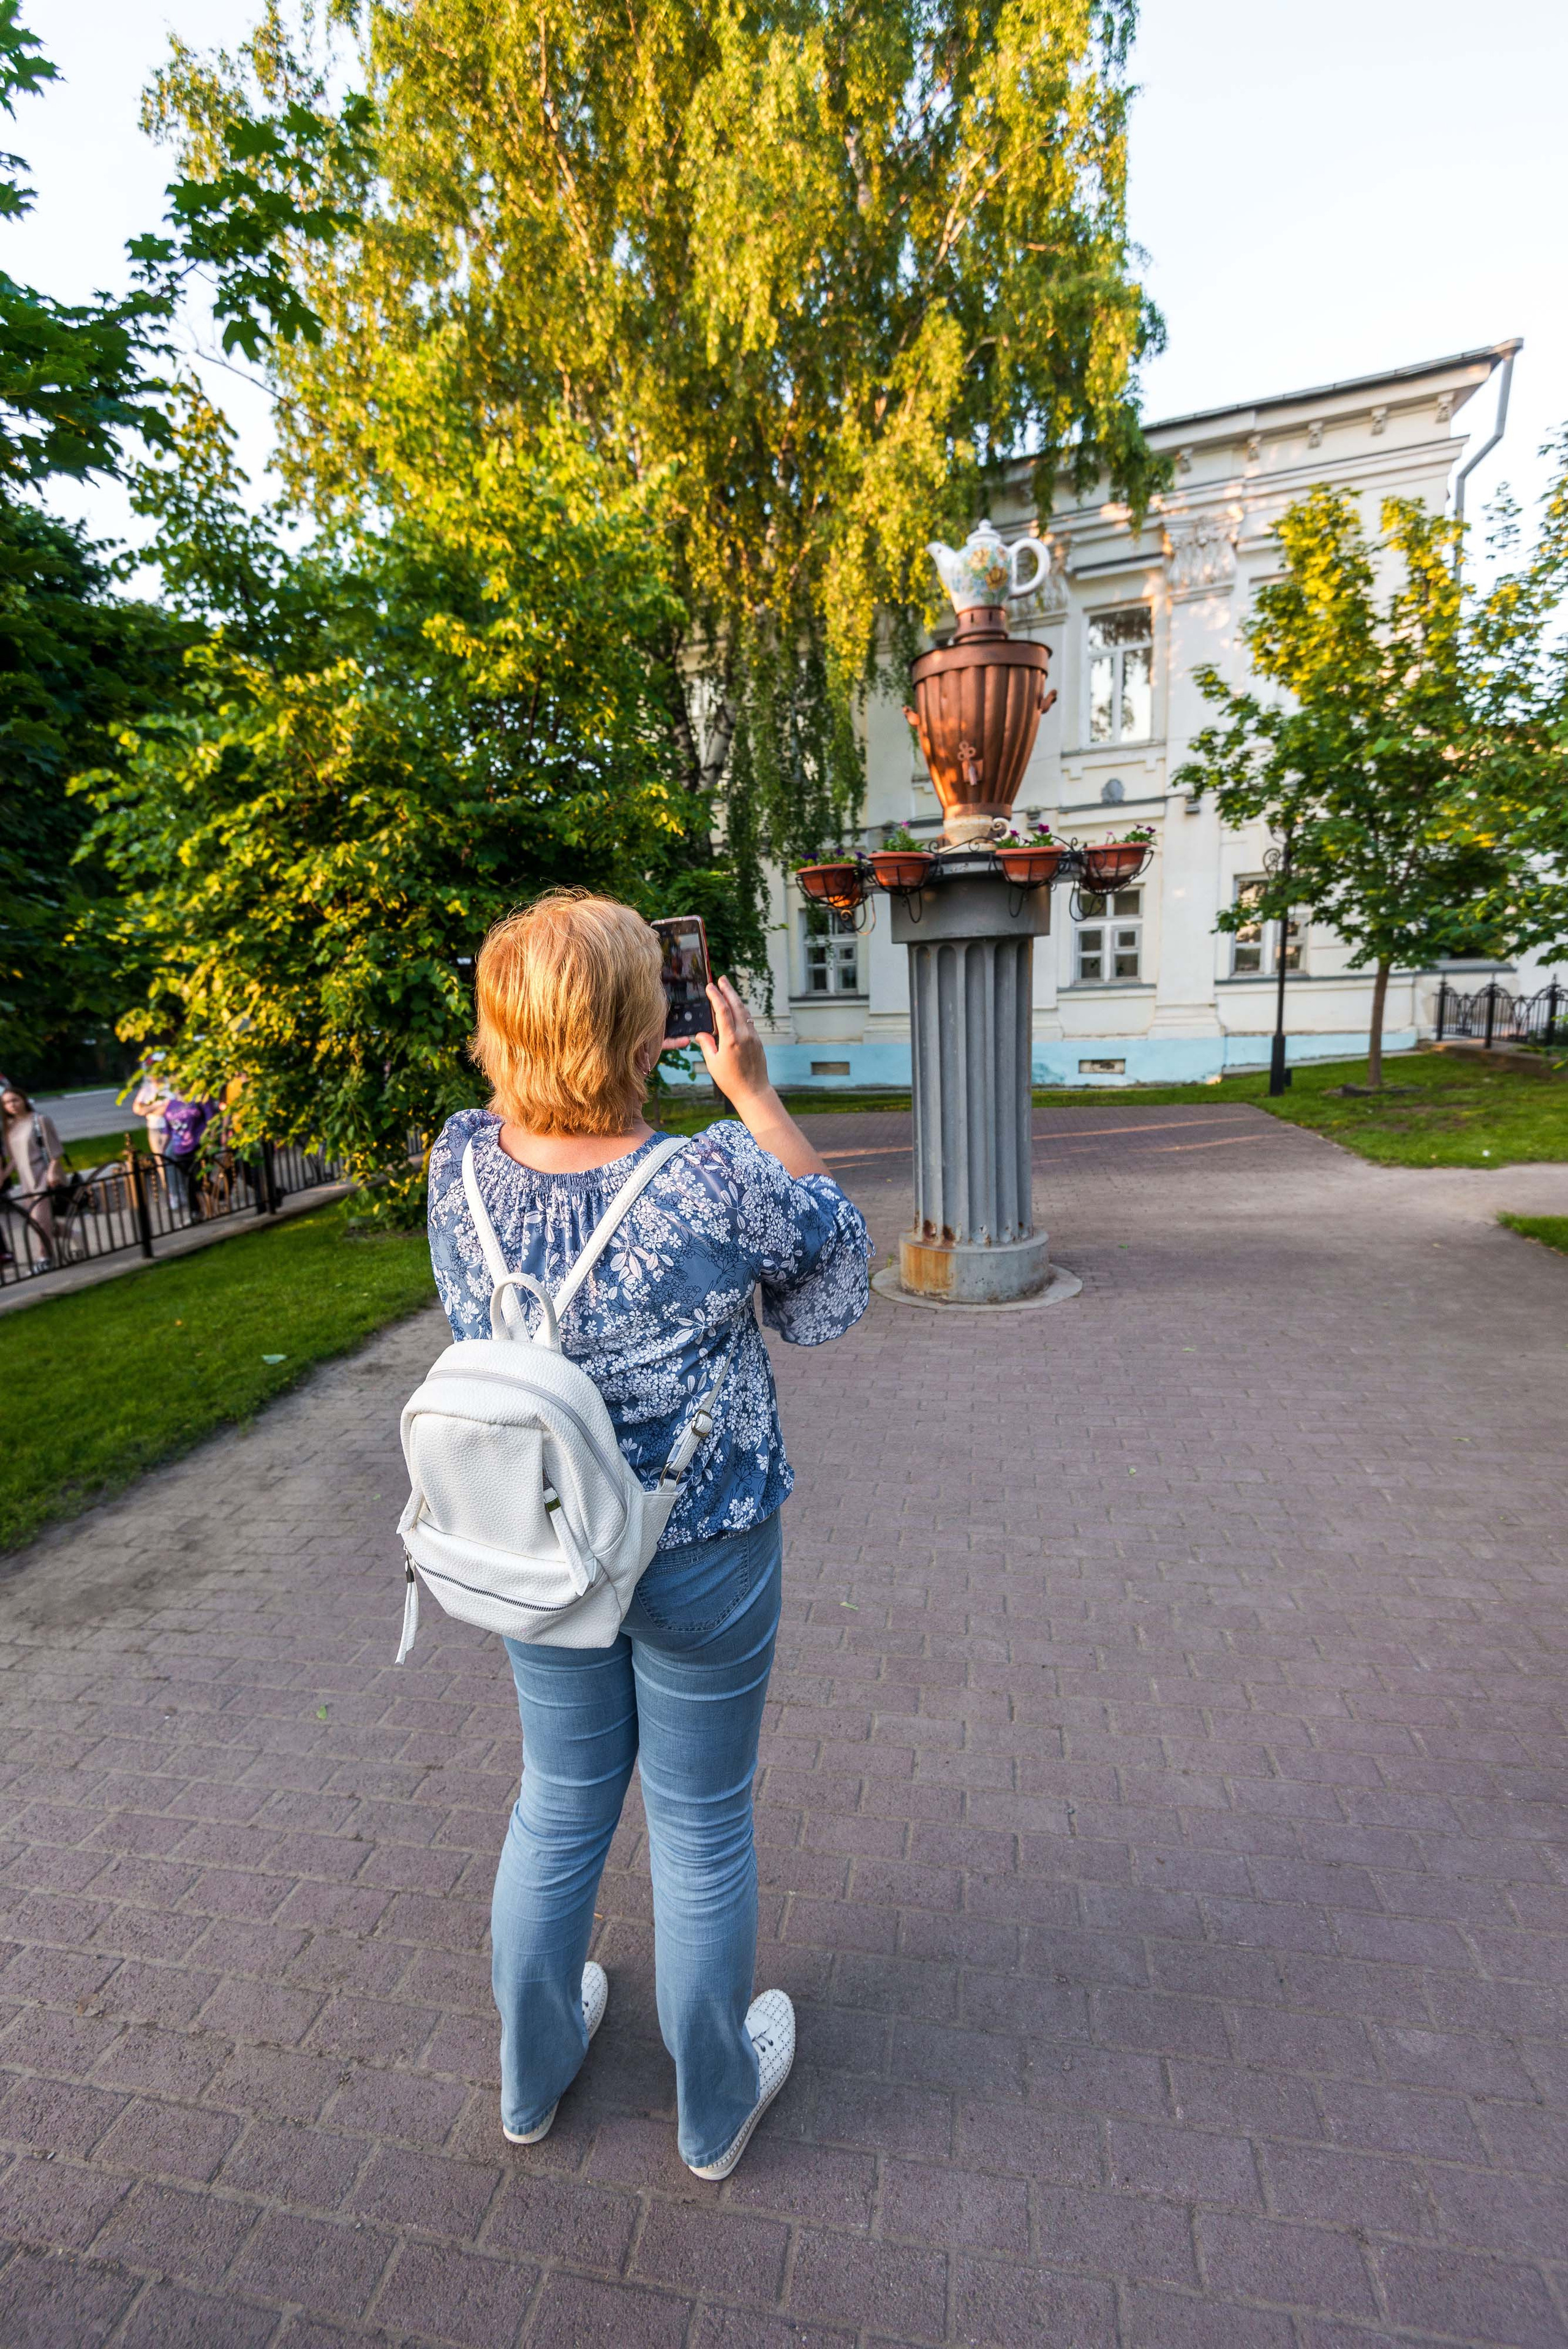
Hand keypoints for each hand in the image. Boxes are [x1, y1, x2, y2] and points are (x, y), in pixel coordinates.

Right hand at [693, 976, 771, 1108]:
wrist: (753, 1092)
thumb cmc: (730, 1081)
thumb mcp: (713, 1063)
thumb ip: (707, 1045)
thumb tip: (701, 1034)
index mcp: (731, 1040)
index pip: (722, 1011)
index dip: (716, 996)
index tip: (710, 986)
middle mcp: (744, 1035)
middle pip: (736, 1006)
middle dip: (728, 990)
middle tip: (721, 979)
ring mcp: (753, 1037)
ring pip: (744, 1012)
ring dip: (736, 998)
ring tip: (728, 989)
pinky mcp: (757, 1040)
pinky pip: (749, 1021)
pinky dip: (741, 1011)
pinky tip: (736, 1008)